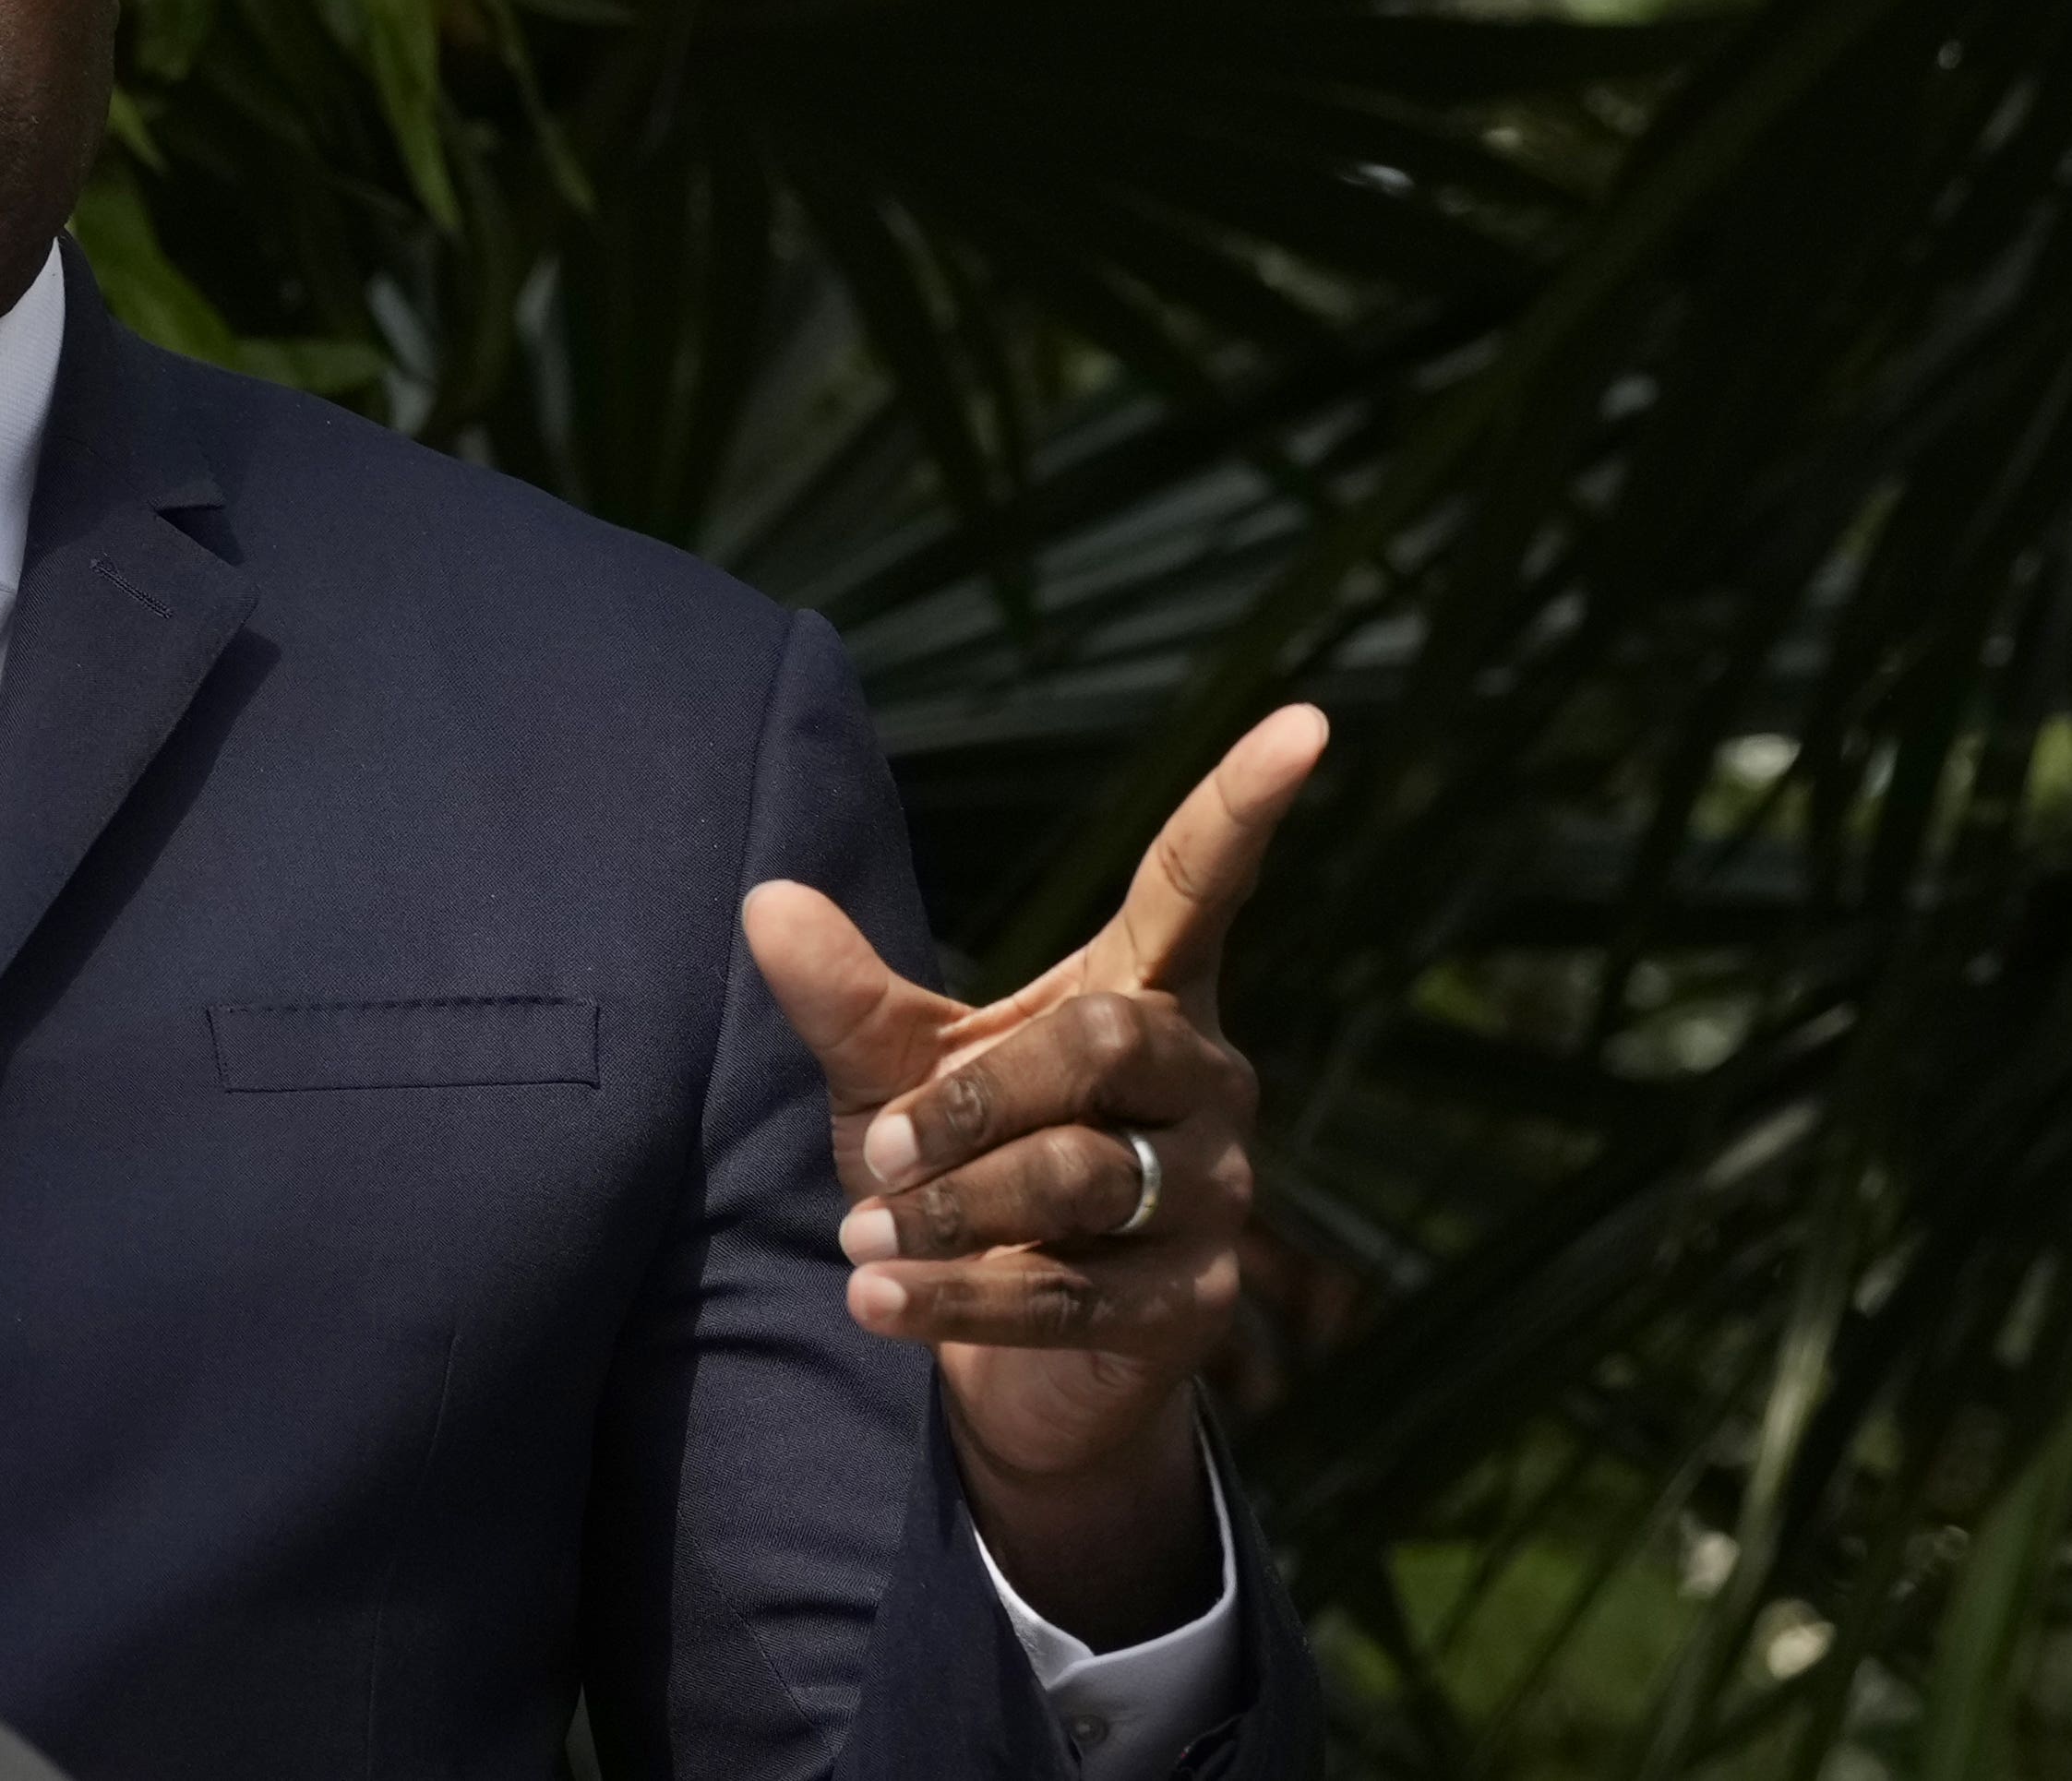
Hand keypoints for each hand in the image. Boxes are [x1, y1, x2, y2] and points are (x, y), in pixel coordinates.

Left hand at [741, 705, 1326, 1644]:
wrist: (1002, 1351)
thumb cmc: (960, 1172)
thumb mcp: (892, 1070)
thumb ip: (845, 993)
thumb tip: (764, 898)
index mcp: (1146, 994)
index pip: (1199, 883)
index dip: (1244, 806)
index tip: (1307, 720)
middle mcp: (1204, 1081)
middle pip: (1104, 1043)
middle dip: (972, 1098)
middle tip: (876, 1145)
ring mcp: (1213, 1196)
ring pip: (1082, 1173)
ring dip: (948, 1205)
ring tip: (861, 1229)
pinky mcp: (1189, 1307)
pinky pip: (1067, 1290)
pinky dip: (952, 1294)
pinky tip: (874, 1298)